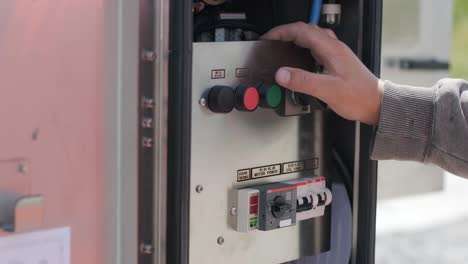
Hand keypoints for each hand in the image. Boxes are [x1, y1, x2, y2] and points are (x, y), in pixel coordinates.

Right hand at [262, 22, 382, 124]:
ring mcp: (336, 53)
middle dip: (285, 33)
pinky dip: (303, 48)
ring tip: (282, 47)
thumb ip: (303, 81)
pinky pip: (316, 47)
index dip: (281, 32)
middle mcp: (334, 47)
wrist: (376, 104)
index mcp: (331, 49)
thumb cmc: (359, 97)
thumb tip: (282, 74)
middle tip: (272, 42)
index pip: (301, 30)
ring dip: (295, 39)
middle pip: (305, 30)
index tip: (268, 39)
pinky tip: (299, 59)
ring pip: (311, 37)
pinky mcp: (337, 61)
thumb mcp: (327, 90)